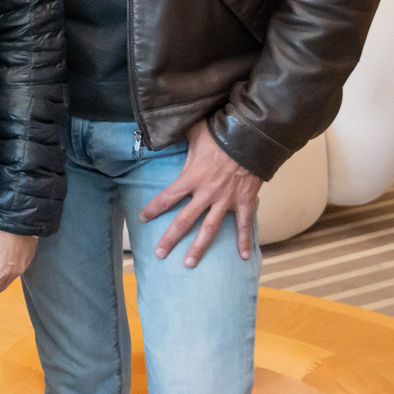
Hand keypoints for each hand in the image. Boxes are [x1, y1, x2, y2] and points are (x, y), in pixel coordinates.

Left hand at [140, 121, 260, 265]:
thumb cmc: (220, 133)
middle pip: (184, 220)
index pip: (167, 197)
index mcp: (191, 178)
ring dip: (199, 248)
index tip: (142, 218)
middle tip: (159, 253)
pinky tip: (244, 257)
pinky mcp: (244, 202)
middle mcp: (206, 193)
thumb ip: (179, 136)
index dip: (153, 209)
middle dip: (170, 238)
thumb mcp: (194, 132)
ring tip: (189, 264)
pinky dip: (244, 241)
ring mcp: (226, 200)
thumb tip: (163, 129)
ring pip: (209, 229)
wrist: (251, 138)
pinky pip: (244, 225)